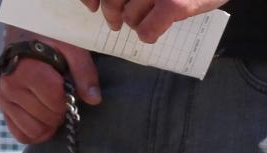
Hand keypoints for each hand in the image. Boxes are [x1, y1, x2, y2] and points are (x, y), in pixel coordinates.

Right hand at [0, 34, 97, 144]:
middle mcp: (10, 86)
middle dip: (59, 112)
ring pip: (34, 130)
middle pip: (46, 117)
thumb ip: (84, 72)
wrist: (22, 36)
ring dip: (48, 124)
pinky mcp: (2, 109)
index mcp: (26, 69)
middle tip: (60, 98)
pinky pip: (22, 135)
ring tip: (50, 106)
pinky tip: (42, 117)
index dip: (67, 99)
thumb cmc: (49, 41)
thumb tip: (94, 99)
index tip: (67, 88)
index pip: (54, 100)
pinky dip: (36, 131)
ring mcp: (3, 99)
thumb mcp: (71, 47)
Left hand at [80, 0, 224, 43]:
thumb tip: (104, 1)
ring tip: (148, 19)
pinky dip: (148, 36)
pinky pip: (147, 30)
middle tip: (115, 23)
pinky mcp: (174, 3)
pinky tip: (154, 33)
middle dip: (111, 13)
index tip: (91, 6)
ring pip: (129, 16)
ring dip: (136, 23)